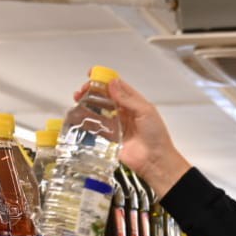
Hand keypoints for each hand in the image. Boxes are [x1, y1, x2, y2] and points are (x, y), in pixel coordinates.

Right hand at [76, 77, 191, 197]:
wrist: (155, 161)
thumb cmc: (156, 136)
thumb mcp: (145, 112)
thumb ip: (128, 98)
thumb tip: (113, 83)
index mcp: (135, 103)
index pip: (118, 87)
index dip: (105, 80)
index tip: (92, 75)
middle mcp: (125, 112)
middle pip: (106, 97)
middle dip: (93, 91)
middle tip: (84, 90)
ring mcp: (117, 125)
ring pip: (99, 110)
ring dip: (88, 103)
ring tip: (79, 99)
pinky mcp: (110, 137)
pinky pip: (97, 126)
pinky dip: (88, 120)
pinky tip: (80, 114)